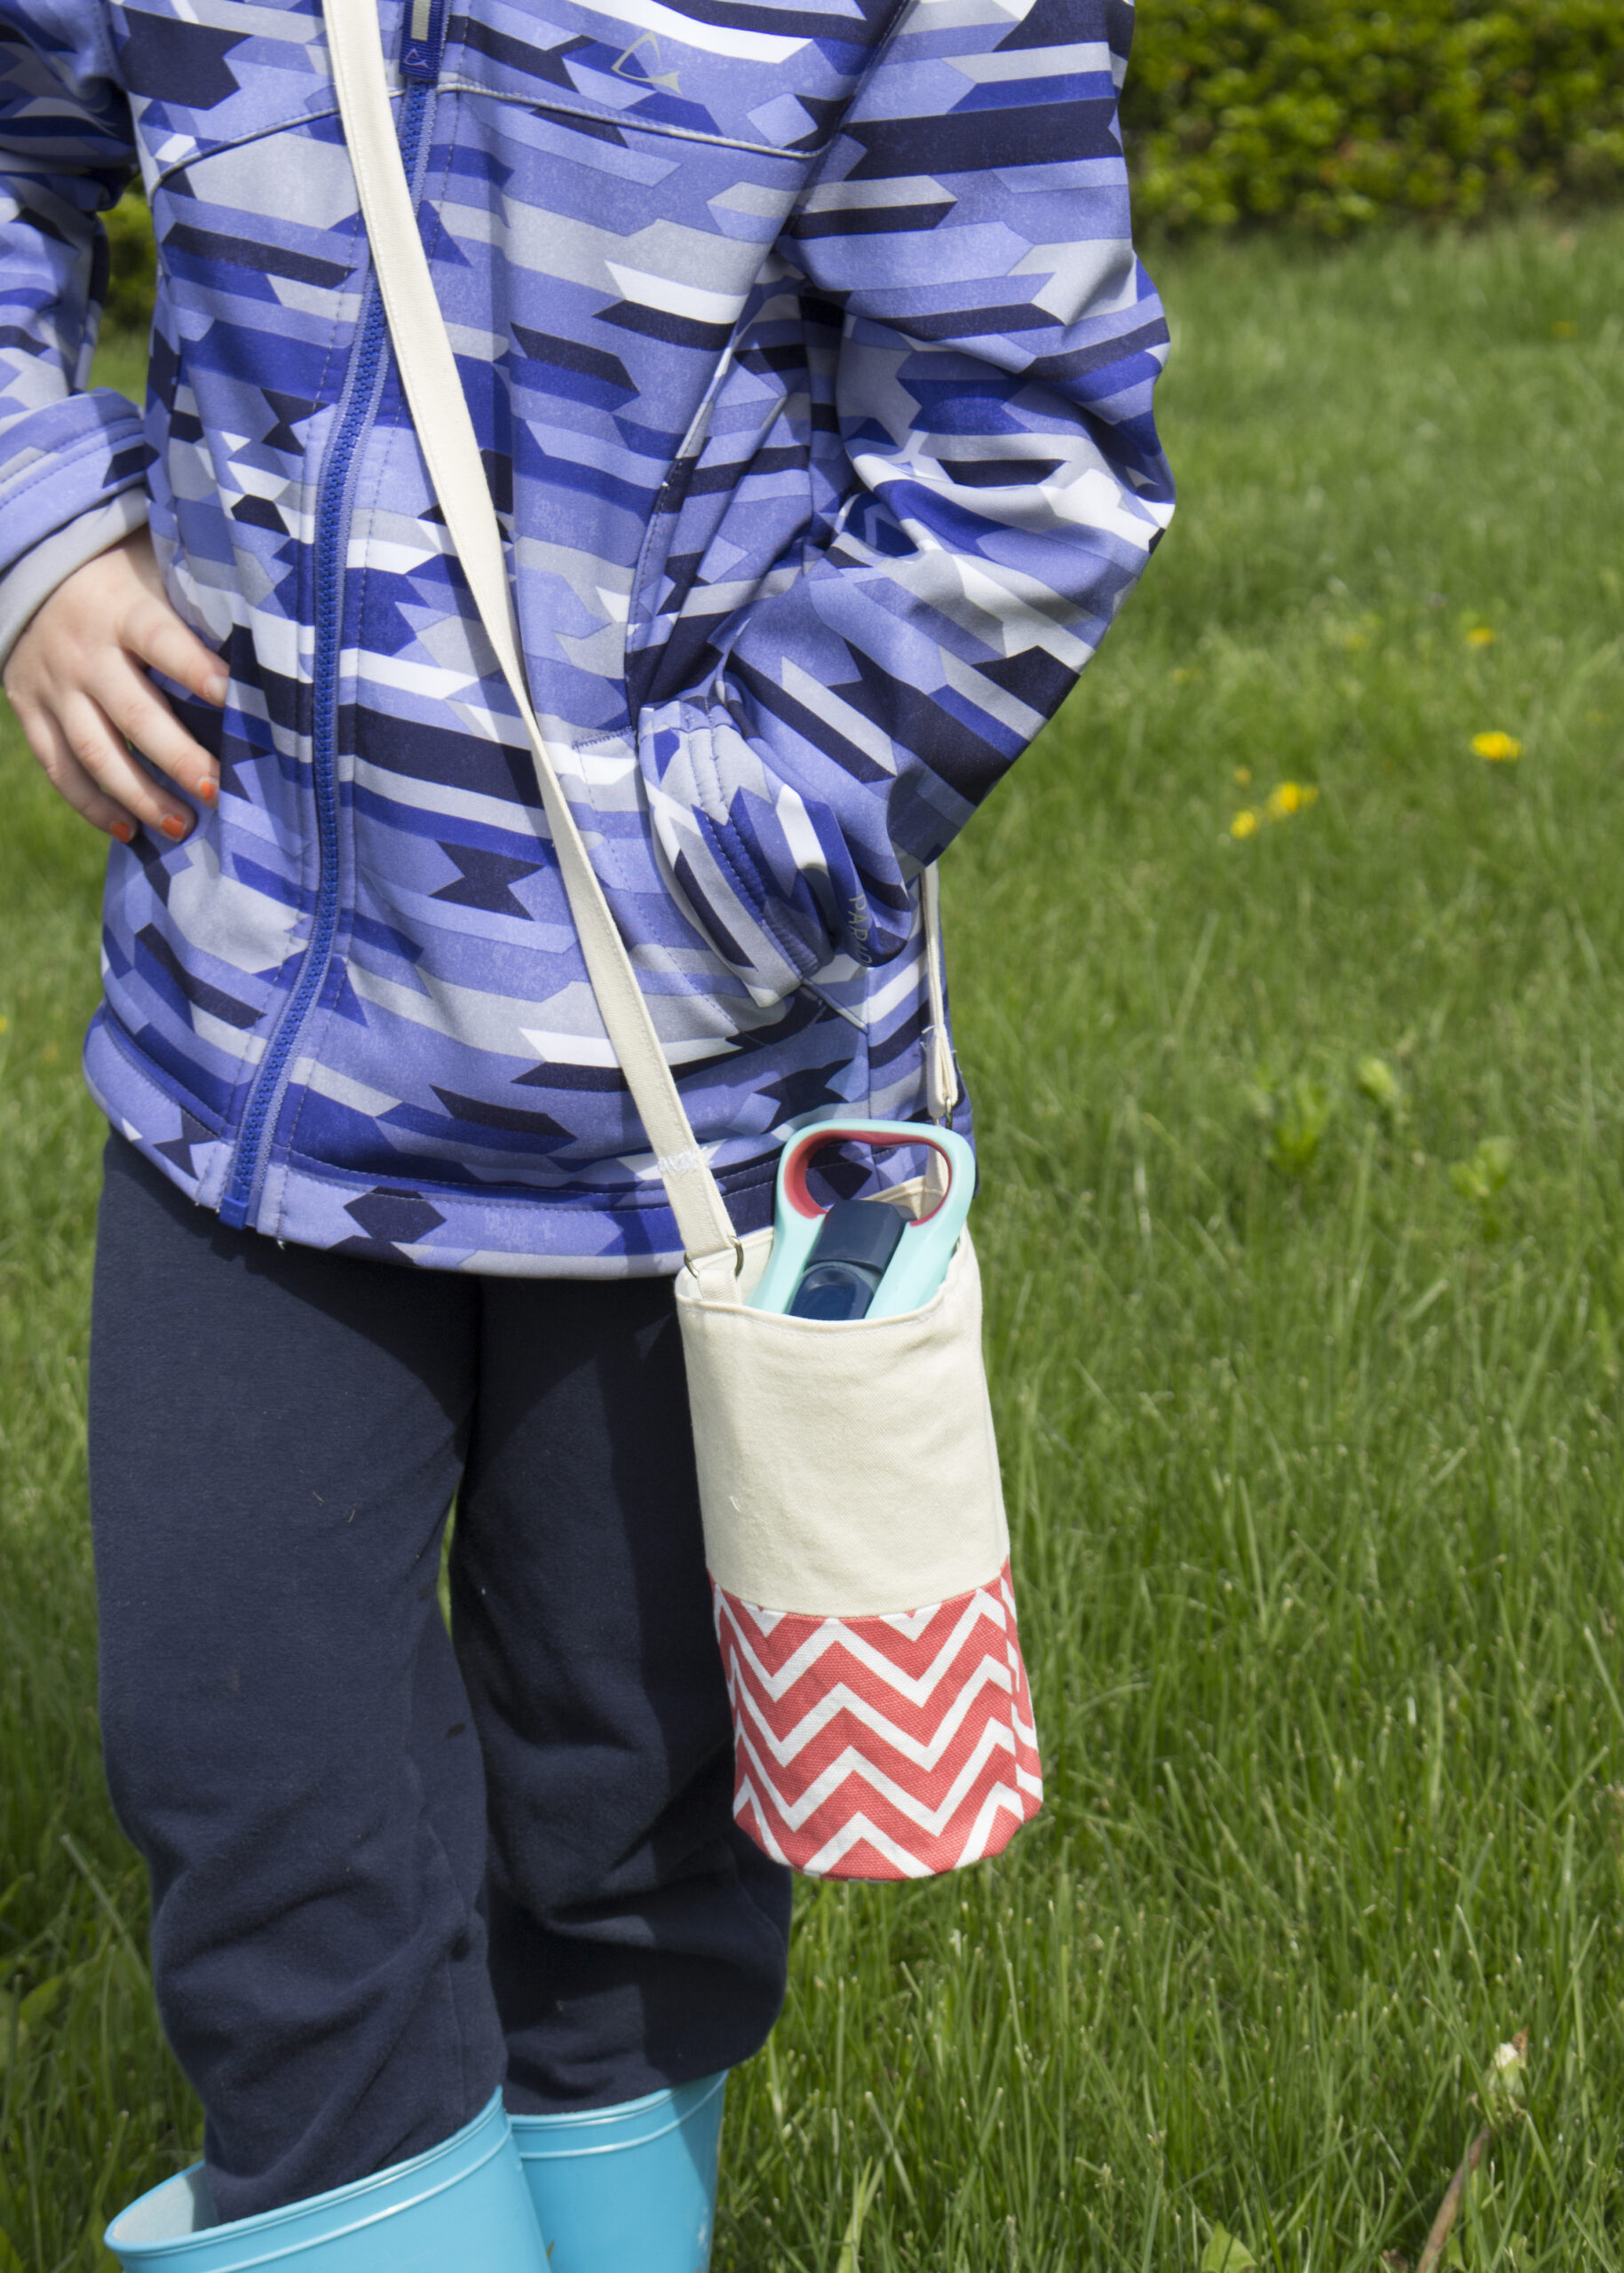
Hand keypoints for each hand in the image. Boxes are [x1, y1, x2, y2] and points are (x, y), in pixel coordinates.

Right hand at [2, 528, 226, 842]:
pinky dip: (93, 805)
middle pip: (134, 714)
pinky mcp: (31, 712)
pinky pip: (59, 768)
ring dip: (140, 796)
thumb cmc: (122, 580)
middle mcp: (84, 653)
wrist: (31, 574)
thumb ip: (198, 608)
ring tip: (182, 825)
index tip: (237, 701)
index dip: (199, 671)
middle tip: (217, 792)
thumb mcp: (156, 574)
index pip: (163, 643)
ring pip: (95, 752)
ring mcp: (54, 687)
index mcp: (122, 612)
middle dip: (178, 758)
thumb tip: (270, 649)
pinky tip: (130, 831)